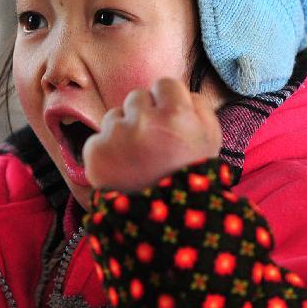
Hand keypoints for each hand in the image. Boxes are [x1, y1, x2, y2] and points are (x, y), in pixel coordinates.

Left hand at [83, 78, 222, 192]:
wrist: (165, 223)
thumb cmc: (190, 178)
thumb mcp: (212, 141)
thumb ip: (199, 107)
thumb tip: (181, 91)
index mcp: (177, 115)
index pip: (165, 84)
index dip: (167, 102)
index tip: (168, 121)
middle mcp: (144, 121)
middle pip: (137, 96)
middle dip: (144, 114)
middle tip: (153, 143)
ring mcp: (116, 136)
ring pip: (114, 115)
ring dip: (123, 131)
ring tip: (137, 159)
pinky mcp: (95, 152)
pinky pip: (98, 139)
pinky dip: (106, 152)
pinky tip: (121, 170)